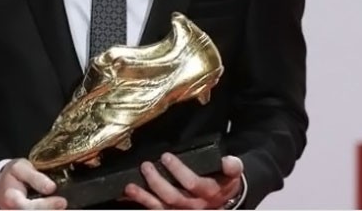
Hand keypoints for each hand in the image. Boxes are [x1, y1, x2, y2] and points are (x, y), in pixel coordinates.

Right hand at [0, 158, 66, 209]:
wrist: (2, 184)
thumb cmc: (12, 174)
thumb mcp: (20, 168)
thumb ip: (35, 177)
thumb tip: (51, 188)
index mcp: (11, 198)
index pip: (28, 206)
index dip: (46, 205)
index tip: (62, 201)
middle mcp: (13, 210)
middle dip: (51, 210)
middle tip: (65, 204)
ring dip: (52, 209)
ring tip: (63, 205)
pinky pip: (38, 210)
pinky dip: (50, 208)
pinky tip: (58, 206)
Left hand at [124, 153, 244, 209]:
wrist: (223, 203)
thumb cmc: (223, 183)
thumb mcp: (232, 174)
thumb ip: (232, 166)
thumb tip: (228, 160)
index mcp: (209, 193)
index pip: (192, 183)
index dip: (178, 170)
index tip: (166, 156)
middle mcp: (195, 206)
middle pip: (173, 197)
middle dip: (157, 182)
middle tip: (146, 166)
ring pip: (161, 207)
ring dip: (144, 197)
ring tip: (130, 186)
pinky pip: (156, 210)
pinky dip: (142, 203)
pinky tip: (129, 195)